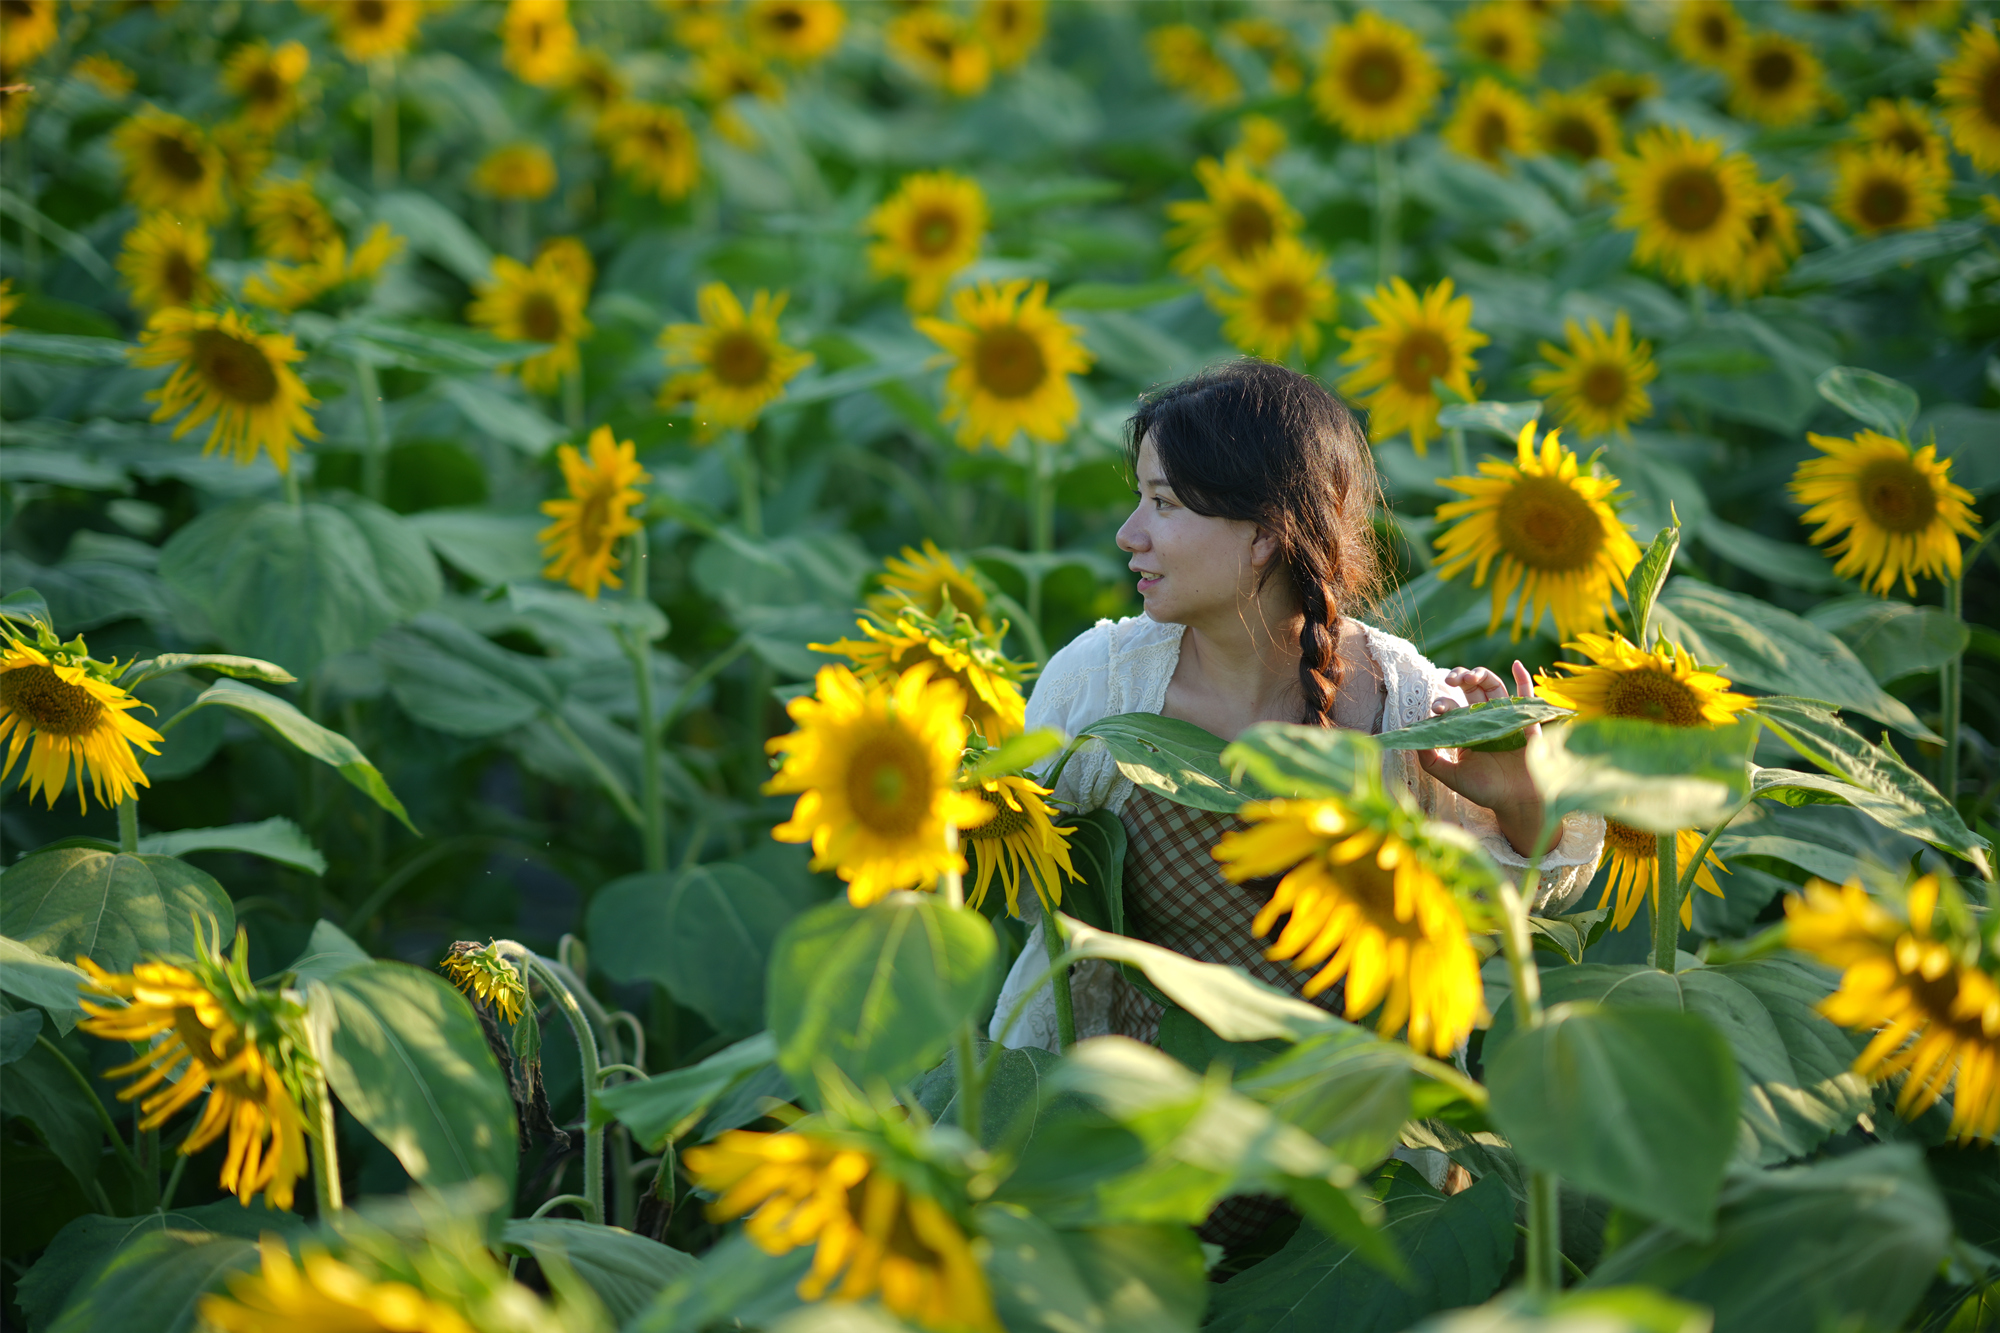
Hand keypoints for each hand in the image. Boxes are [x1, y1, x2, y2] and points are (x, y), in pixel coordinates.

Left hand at [1415, 661, 1547, 858]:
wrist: (1517, 803)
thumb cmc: (1485, 791)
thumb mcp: (1452, 777)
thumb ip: (1431, 761)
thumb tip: (1413, 740)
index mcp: (1466, 729)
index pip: (1452, 707)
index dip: (1444, 703)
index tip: (1438, 709)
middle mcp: (1485, 719)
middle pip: (1472, 689)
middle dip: (1461, 678)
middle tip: (1452, 679)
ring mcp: (1506, 718)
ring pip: (1494, 687)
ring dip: (1483, 675)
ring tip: (1470, 675)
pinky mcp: (1527, 722)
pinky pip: (1527, 696)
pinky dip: (1524, 678)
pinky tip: (1517, 664)